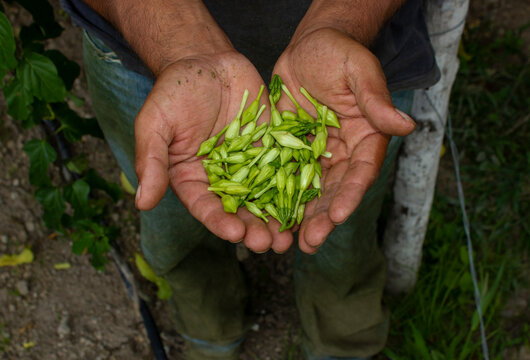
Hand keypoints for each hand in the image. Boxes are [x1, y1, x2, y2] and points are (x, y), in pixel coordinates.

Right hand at [134, 52, 292, 252]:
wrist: (207, 61)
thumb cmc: (175, 91)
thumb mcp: (155, 123)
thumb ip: (150, 161)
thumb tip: (142, 202)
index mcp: (193, 178)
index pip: (206, 207)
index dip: (220, 222)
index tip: (235, 234)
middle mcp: (223, 177)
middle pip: (239, 209)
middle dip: (253, 229)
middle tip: (269, 244)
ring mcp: (249, 164)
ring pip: (264, 196)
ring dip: (276, 218)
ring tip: (289, 237)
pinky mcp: (271, 148)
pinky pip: (284, 169)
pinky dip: (295, 188)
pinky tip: (307, 203)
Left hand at [272, 27, 416, 253]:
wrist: (309, 47)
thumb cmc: (339, 53)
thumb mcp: (359, 71)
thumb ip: (376, 100)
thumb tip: (406, 125)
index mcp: (364, 138)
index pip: (360, 171)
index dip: (350, 194)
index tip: (339, 215)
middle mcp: (341, 153)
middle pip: (334, 190)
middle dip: (323, 217)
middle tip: (310, 242)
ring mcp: (314, 154)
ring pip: (309, 191)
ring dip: (300, 217)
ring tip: (289, 243)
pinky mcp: (288, 150)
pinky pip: (282, 176)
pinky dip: (276, 198)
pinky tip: (266, 218)